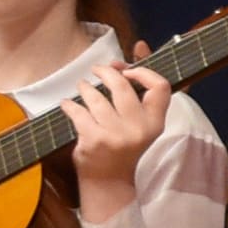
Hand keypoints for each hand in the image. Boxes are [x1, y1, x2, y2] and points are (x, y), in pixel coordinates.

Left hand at [62, 63, 172, 222]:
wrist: (109, 182)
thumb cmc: (125, 147)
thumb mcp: (141, 122)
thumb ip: (142, 87)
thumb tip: (140, 46)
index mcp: (155, 123)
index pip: (160, 86)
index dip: (143, 71)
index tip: (127, 70)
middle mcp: (139, 129)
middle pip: (122, 85)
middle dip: (105, 72)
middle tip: (97, 70)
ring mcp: (116, 135)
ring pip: (96, 97)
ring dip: (85, 88)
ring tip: (82, 87)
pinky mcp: (94, 140)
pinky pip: (78, 111)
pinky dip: (70, 105)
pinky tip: (68, 105)